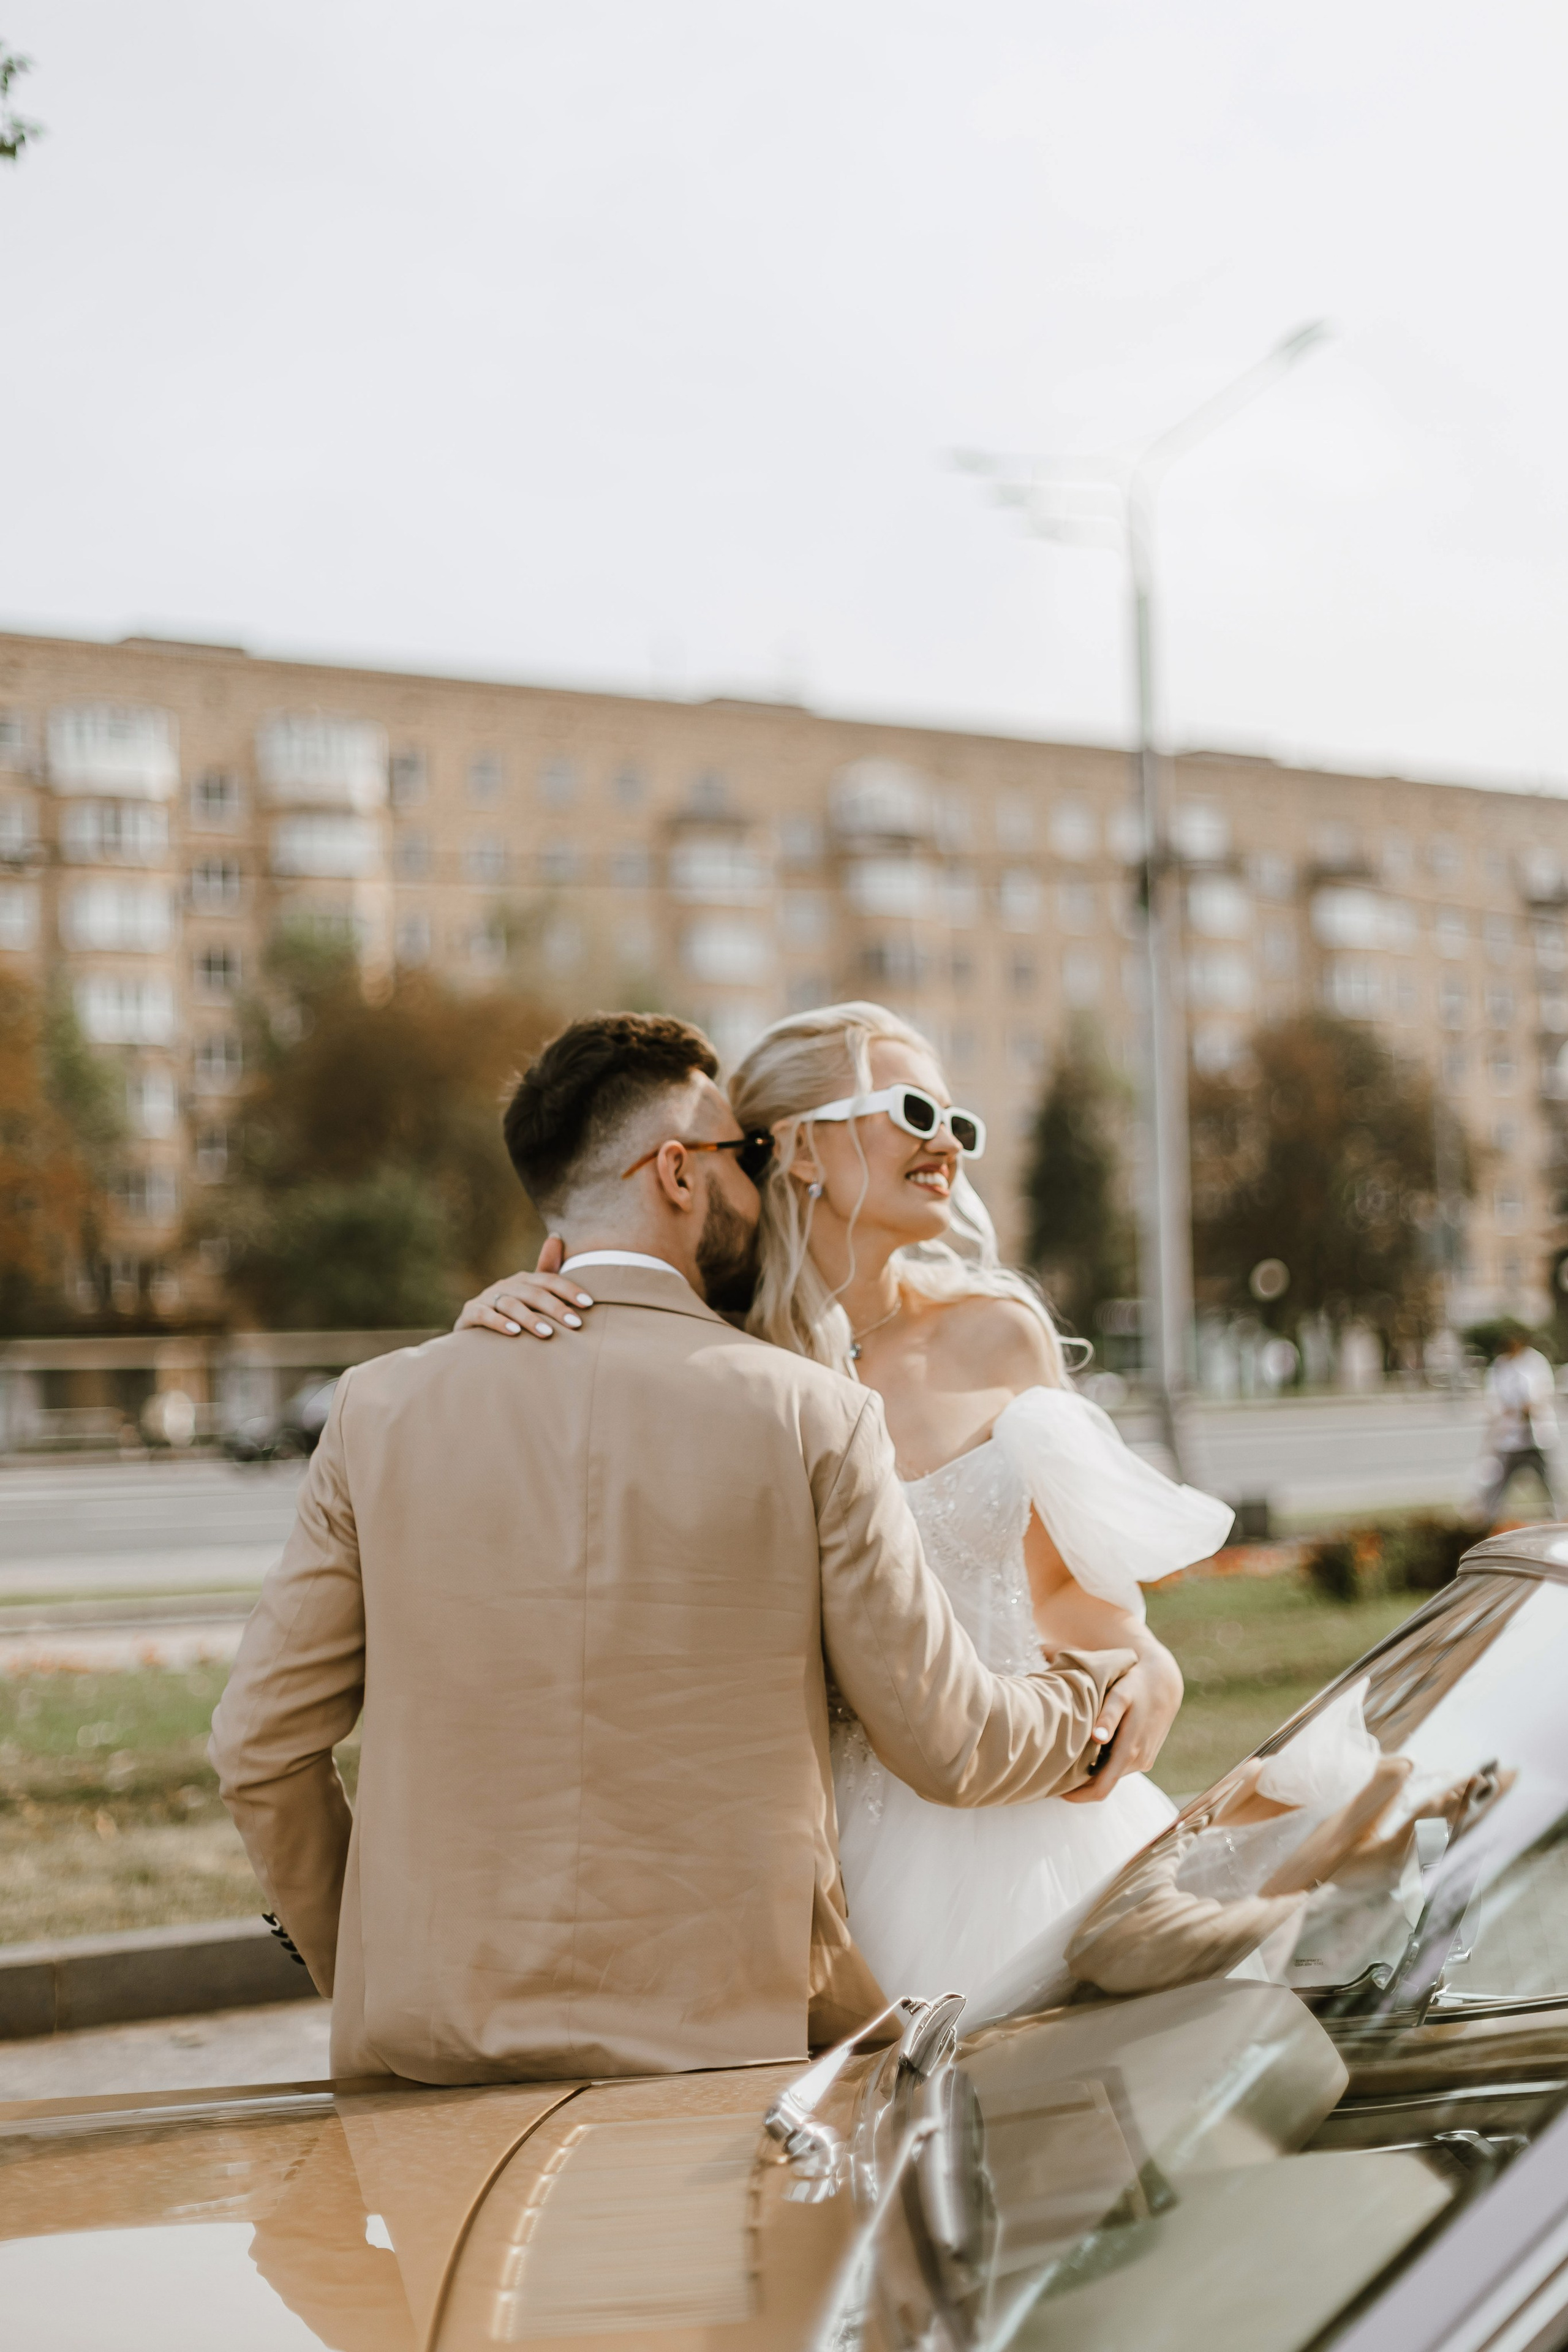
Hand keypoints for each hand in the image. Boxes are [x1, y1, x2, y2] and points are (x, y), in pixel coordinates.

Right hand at [454, 1236, 596, 1339]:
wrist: (474, 1333)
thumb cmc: (510, 1314)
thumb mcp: (530, 1295)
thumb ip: (546, 1272)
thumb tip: (556, 1235)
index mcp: (524, 1280)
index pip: (549, 1280)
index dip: (569, 1290)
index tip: (588, 1303)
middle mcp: (506, 1285)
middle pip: (533, 1292)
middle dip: (556, 1307)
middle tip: (575, 1324)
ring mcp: (486, 1298)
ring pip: (510, 1304)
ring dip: (530, 1318)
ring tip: (548, 1333)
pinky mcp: (470, 1313)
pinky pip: (484, 1315)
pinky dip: (499, 1322)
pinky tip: (514, 1333)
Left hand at [1061, 1635, 1182, 1803]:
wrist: (1164, 1681)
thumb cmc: (1136, 1685)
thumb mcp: (1120, 1696)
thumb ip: (1108, 1717)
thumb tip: (1098, 1738)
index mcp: (1130, 1752)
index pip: (1100, 1789)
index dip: (1078, 1796)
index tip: (1056, 1791)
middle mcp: (1139, 1761)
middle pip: (1104, 1784)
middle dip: (1081, 1784)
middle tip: (1056, 1772)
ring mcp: (1144, 1760)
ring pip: (1111, 1775)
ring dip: (1092, 1772)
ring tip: (1069, 1758)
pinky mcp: (1146, 1755)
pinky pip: (1120, 1766)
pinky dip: (1104, 1763)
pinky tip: (1090, 1748)